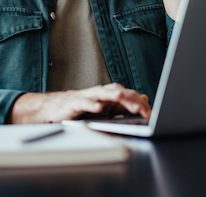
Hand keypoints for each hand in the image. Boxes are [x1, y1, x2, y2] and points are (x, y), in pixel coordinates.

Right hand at [9, 83, 151, 123]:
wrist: (55, 108)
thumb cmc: (81, 109)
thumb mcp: (106, 109)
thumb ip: (124, 105)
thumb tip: (143, 99)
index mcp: (108, 95)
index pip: (128, 96)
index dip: (139, 104)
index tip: (150, 114)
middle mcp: (99, 93)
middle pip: (117, 92)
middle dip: (129, 99)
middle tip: (141, 108)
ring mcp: (87, 97)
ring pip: (101, 93)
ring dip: (111, 95)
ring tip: (120, 97)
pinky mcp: (74, 103)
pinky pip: (83, 103)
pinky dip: (91, 105)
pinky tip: (98, 108)